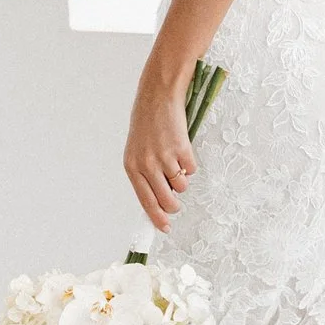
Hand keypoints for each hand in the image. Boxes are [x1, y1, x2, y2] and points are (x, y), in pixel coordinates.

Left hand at [124, 62, 196, 233]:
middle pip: (167, 200)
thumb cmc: (148, 125)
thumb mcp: (138, 151)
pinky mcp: (181, 149)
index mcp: (132, 167)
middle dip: (174, 205)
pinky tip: (181, 148)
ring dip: (182, 179)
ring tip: (175, 161)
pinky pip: (191, 169)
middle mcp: (146, 165)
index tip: (164, 228)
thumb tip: (160, 200)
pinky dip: (190, 163)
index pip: (145, 201)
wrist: (157, 96)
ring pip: (181, 186)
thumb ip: (145, 174)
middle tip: (176, 200)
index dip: (156, 217)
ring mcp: (164, 157)